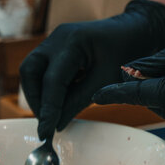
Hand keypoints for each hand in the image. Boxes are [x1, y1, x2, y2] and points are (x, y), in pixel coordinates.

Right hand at [20, 0, 164, 141]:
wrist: (134, 30)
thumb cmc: (127, 53)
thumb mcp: (107, 81)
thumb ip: (79, 102)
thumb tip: (57, 125)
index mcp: (73, 41)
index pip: (52, 80)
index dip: (47, 109)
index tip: (45, 133)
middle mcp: (58, 37)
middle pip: (29, 71)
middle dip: (35, 99)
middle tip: (46, 122)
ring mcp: (54, 40)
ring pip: (31, 70)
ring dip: (38, 94)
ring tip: (52, 114)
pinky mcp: (55, 47)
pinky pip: (41, 69)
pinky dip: (46, 87)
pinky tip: (60, 101)